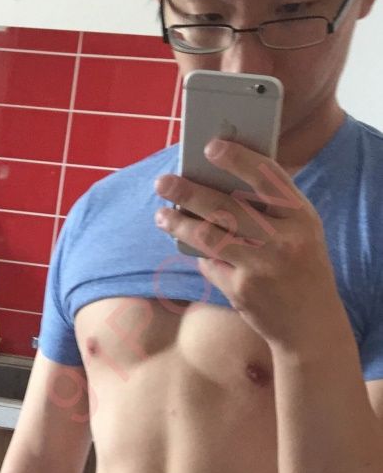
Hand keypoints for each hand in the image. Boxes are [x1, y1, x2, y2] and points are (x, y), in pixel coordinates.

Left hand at [153, 138, 348, 350]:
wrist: (311, 325)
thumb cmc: (298, 266)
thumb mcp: (298, 231)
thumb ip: (268, 209)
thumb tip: (213, 181)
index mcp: (301, 216)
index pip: (268, 178)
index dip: (239, 159)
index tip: (210, 147)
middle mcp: (284, 238)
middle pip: (228, 208)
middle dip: (190, 192)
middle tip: (163, 181)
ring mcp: (263, 265)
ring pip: (210, 236)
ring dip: (180, 223)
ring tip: (161, 215)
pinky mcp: (243, 289)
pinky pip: (210, 264)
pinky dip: (200, 255)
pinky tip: (190, 248)